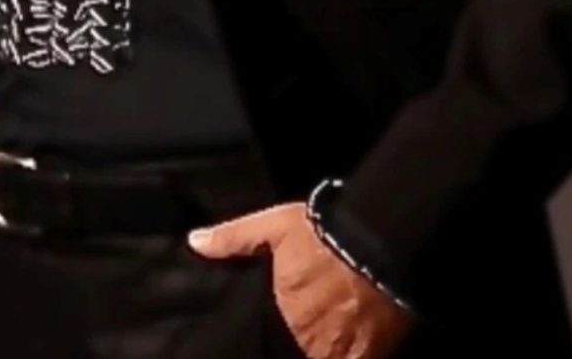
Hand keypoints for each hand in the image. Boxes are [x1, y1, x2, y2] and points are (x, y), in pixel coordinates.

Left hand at [187, 200, 416, 358]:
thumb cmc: (324, 232)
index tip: (278, 331)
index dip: (273, 339)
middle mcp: (306, 337)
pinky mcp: (368, 355)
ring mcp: (337, 350)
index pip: (269, 339)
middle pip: (297, 350)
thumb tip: (194, 242)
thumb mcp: (274, 226)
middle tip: (306, 327)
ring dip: (321, 350)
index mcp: (282, 312)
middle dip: (299, 342)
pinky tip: (347, 350)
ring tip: (325, 335)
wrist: (377, 237)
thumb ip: (234, 238)